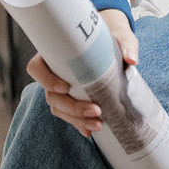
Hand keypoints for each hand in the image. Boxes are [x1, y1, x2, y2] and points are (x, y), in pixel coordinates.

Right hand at [27, 8, 138, 138]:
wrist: (114, 44)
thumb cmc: (112, 37)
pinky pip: (68, 114)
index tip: (66, 87)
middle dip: (71, 106)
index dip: (46, 79)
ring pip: (58, 108)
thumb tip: (131, 59)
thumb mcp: (121, 36)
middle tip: (95, 110)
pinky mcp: (71, 98)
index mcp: (57, 52)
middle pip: (51, 95)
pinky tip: (90, 131)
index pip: (37, 67)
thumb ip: (126, 44)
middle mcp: (54, 71)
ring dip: (76, 119)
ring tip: (98, 124)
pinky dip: (79, 124)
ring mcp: (60, 87)